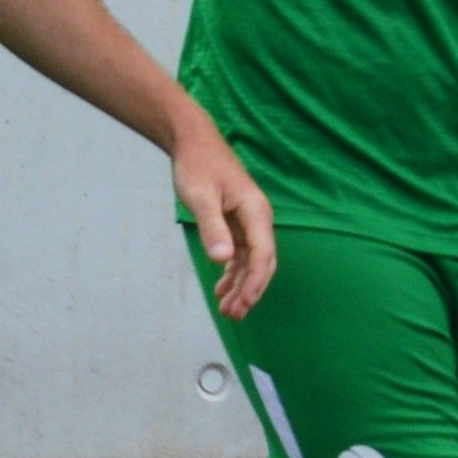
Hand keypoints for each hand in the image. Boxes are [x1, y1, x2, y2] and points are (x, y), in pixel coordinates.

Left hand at [168, 119, 276, 317]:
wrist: (194, 142)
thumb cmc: (197, 165)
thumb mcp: (200, 197)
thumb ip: (212, 228)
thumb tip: (222, 260)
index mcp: (255, 211)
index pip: (263, 255)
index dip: (255, 283)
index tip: (244, 304)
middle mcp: (257, 218)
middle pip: (260, 262)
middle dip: (249, 290)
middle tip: (233, 315)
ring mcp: (248, 221)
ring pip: (250, 261)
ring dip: (240, 285)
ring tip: (227, 310)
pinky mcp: (237, 222)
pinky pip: (240, 253)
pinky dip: (232, 272)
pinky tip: (221, 287)